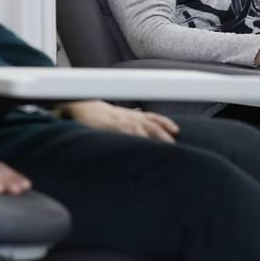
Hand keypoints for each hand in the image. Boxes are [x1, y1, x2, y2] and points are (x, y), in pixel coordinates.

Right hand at [63, 100, 178, 142]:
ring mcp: (121, 122)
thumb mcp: (119, 113)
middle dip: (164, 136)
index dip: (166, 123)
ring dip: (151, 141)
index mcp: (134, 115)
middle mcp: (130, 117)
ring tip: (161, 152)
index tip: (177, 130)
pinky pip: (123, 136)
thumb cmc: (101, 114)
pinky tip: (138, 151)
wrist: (83, 108)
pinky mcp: (110, 128)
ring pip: (140, 131)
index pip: (154, 118)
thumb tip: (140, 112)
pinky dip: (132, 143)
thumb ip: (131, 115)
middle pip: (152, 126)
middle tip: (174, 147)